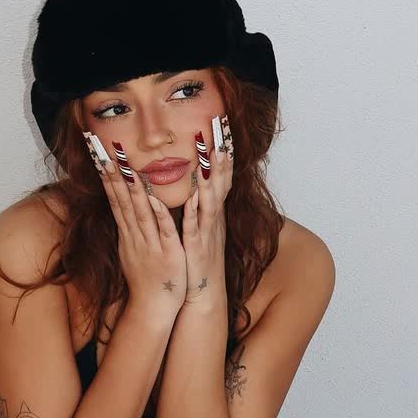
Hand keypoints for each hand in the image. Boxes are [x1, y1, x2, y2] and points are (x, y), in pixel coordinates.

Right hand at [83, 130, 186, 321]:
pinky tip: (157, 200)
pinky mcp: (168, 254)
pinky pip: (164, 231)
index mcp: (129, 233)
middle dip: (114, 177)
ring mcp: (150, 244)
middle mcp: (136, 236)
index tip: (101, 157)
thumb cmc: (147, 276)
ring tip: (127, 168)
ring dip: (134, 190)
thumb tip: (123, 207)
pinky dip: (160, 216)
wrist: (154, 306)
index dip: (108, 178)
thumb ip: (130, 227)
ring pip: (140, 213)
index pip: (116, 200)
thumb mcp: (134, 248)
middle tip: (105, 154)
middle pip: (123, 202)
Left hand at [181, 113, 233, 304]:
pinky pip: (196, 225)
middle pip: (221, 180)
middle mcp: (213, 217)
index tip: (223, 126)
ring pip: (212, 198)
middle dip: (222, 154)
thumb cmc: (199, 257)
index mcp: (212, 211)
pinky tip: (194, 195)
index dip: (223, 151)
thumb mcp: (203, 224)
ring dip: (213, 176)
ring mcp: (207, 231)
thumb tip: (202, 180)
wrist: (200, 290)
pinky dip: (196, 210)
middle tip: (223, 128)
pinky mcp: (197, 247)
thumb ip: (204, 202)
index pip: (220, 175)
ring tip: (214, 153)